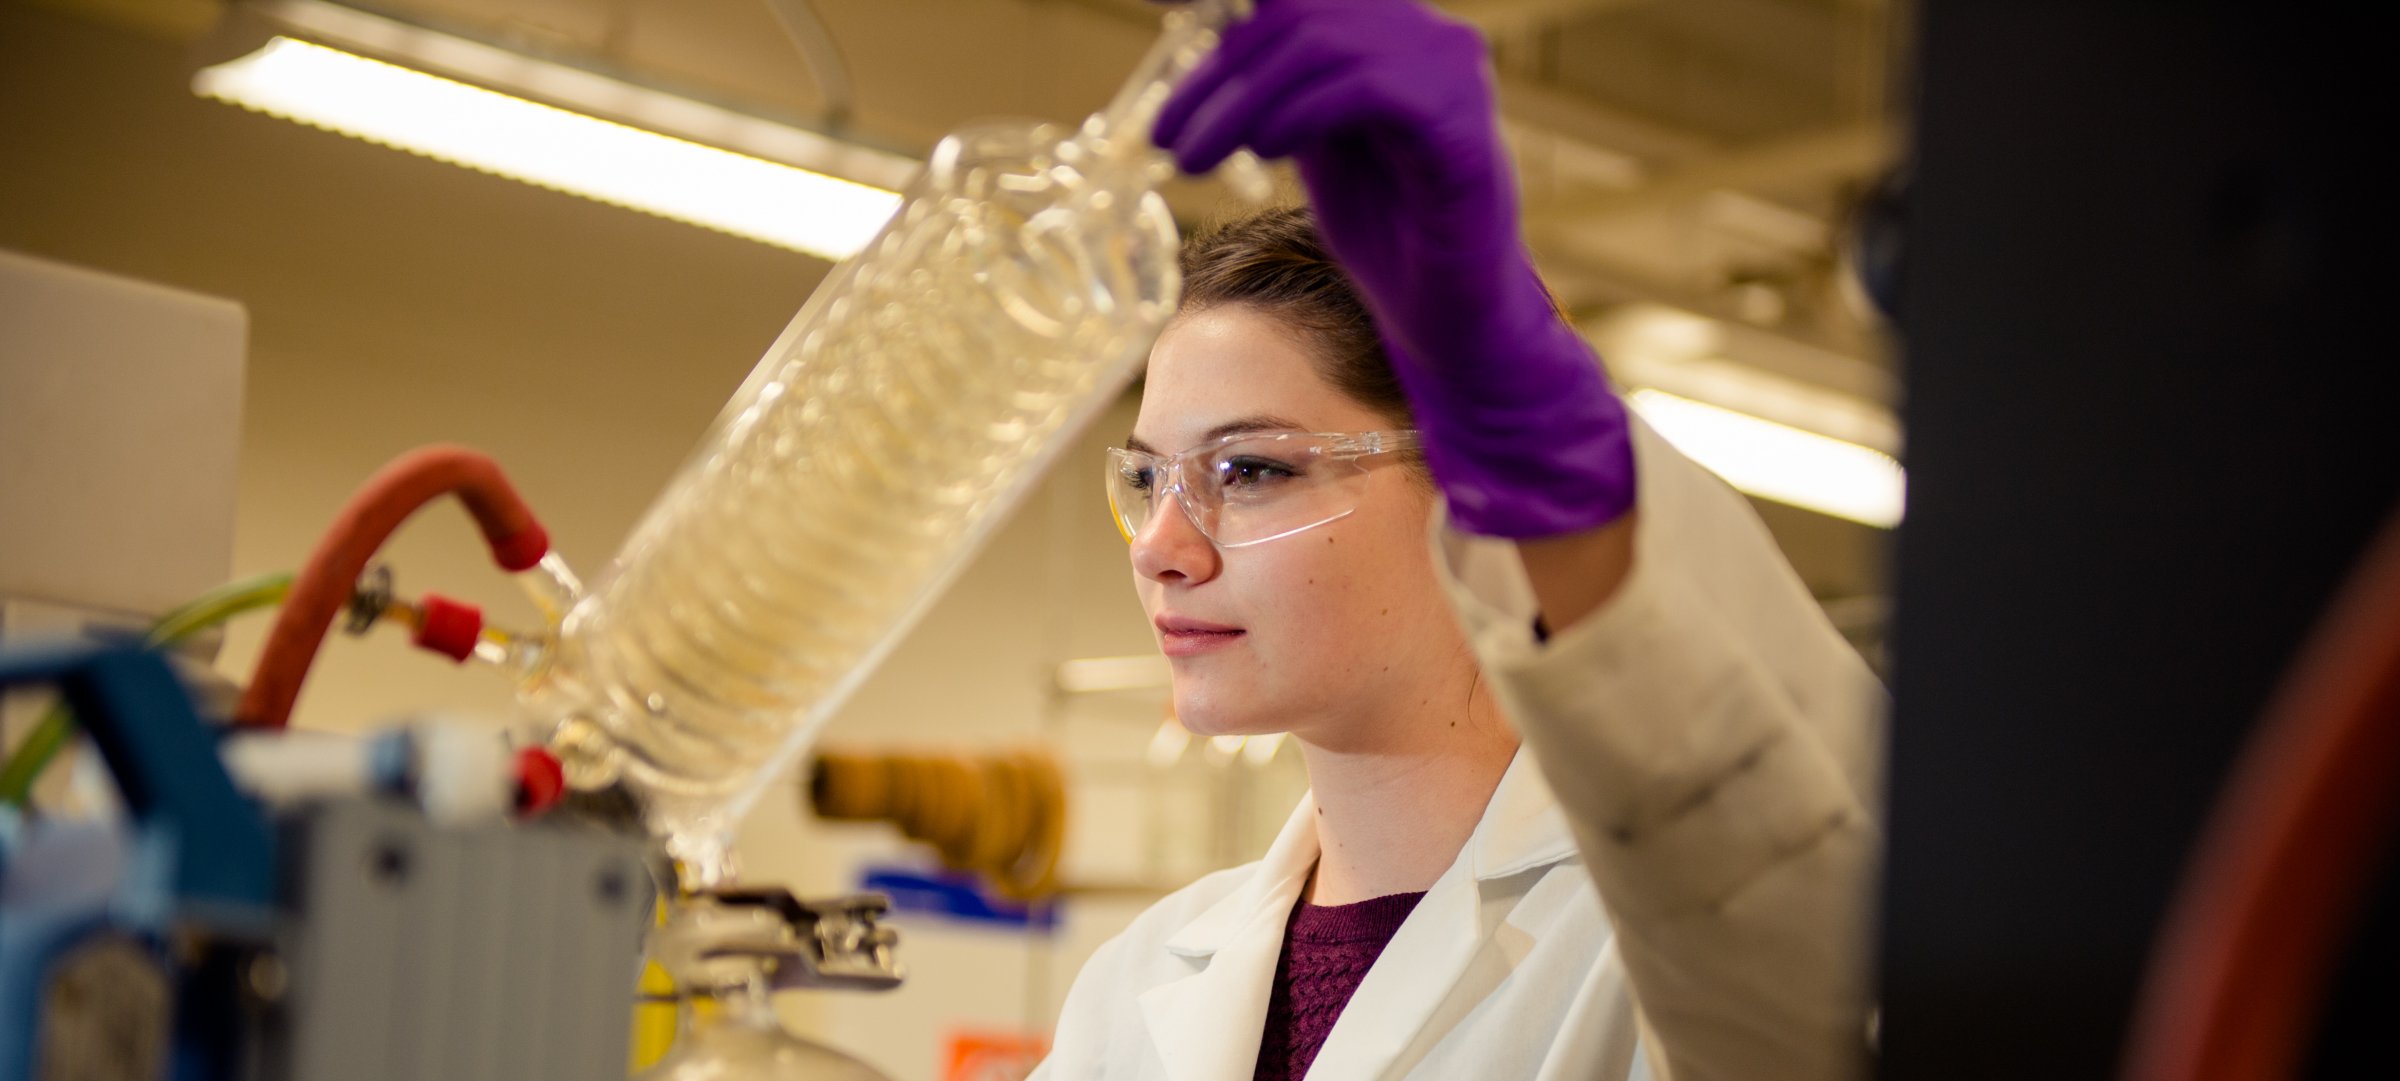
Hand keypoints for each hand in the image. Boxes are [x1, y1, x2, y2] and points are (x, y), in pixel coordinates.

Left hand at [1153, 0, 1634, 537]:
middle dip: (1217, 73)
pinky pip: (1367, 90)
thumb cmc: (1387, 237)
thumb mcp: (1315, 145)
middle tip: (1164, 136)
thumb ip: (1278, 92)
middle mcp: (1429, 39)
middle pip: (1301, 15)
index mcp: (1392, 35)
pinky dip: (1301, 112)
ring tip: (1191, 158)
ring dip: (1240, 102)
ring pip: (1323, 46)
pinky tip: (1264, 149)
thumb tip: (1202, 56)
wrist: (1450, 321)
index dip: (1228, 2)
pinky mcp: (1462, 128)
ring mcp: (1452, 77)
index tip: (1151, 5)